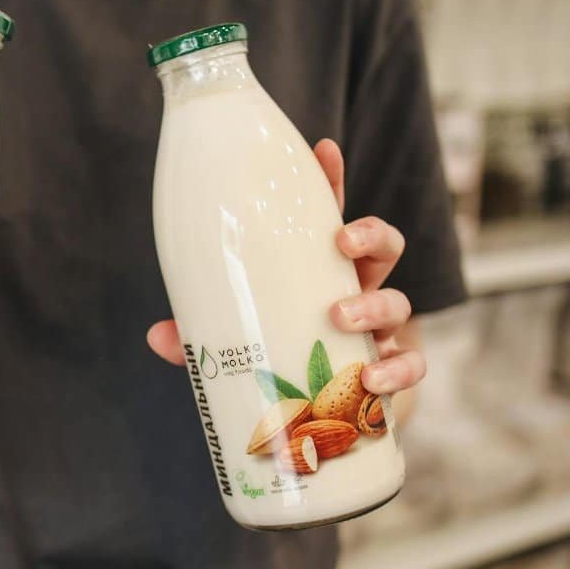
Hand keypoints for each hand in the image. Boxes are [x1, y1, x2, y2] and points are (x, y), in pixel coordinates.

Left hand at [146, 139, 425, 395]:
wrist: (326, 420)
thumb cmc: (281, 362)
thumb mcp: (239, 342)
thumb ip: (203, 337)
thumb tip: (156, 335)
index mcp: (321, 272)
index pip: (330, 217)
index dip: (330, 181)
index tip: (323, 149)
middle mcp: (359, 291)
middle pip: (383, 245)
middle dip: (368, 235)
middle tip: (340, 242)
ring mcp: (382, 330)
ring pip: (399, 301)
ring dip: (374, 306)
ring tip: (341, 317)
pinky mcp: (395, 370)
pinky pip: (413, 364)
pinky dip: (399, 371)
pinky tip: (373, 378)